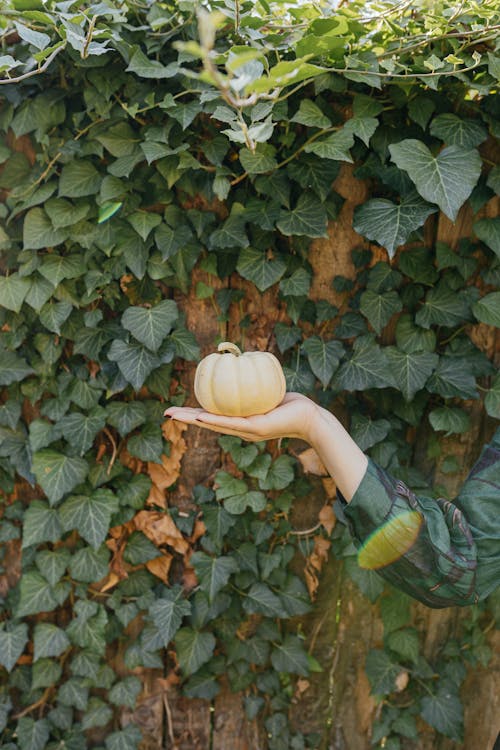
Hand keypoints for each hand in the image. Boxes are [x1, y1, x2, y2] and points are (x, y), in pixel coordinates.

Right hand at [164, 392, 318, 443]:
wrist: (309, 417)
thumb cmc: (290, 403)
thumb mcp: (267, 389)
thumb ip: (253, 381)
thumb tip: (240, 361)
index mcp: (240, 421)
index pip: (212, 416)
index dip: (193, 413)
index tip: (176, 408)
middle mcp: (240, 429)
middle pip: (208, 423)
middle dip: (186, 419)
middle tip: (166, 414)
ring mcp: (247, 431)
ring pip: (215, 424)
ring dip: (194, 420)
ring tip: (177, 416)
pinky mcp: (256, 429)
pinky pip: (232, 423)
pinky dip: (215, 419)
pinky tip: (201, 415)